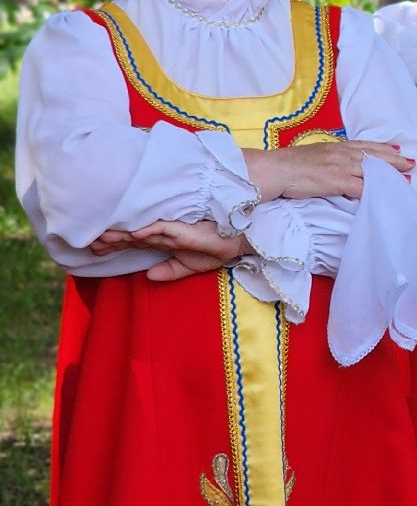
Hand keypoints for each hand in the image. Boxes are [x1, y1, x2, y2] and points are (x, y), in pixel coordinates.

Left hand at [89, 219, 247, 281]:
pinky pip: (161, 229)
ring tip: (101, 238)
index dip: (115, 245)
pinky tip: (132, 234)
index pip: (134, 242)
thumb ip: (170, 271)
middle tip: (88, 243)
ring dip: (121, 235)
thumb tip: (148, 276)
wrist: (239, 241)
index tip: (95, 249)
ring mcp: (171, 229)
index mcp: (163, 241)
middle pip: (131, 236)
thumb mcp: (190, 266)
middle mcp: (163, 233)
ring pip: (141, 231)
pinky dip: (147, 231)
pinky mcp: (183, 229)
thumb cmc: (216, 249)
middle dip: (111, 240)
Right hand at [242, 139, 412, 200]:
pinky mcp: (336, 181)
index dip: (382, 148)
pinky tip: (386, 193)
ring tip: (407, 179)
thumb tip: (332, 167)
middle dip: (394, 159)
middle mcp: (341, 154)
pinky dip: (375, 190)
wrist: (274, 169)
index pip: (364, 145)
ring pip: (372, 170)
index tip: (397, 149)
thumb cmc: (287, 165)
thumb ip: (326, 159)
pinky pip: (361, 186)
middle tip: (412, 162)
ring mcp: (340, 167)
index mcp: (334, 147)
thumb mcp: (311, 156)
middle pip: (374, 156)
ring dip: (391, 175)